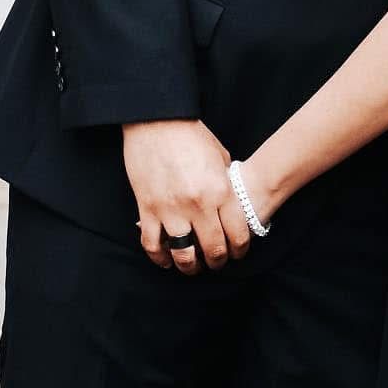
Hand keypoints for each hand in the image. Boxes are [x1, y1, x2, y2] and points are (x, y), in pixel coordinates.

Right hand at [122, 119, 250, 275]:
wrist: (157, 120)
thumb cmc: (191, 135)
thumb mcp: (220, 157)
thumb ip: (225, 185)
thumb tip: (230, 207)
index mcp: (220, 190)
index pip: (237, 234)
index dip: (240, 249)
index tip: (237, 252)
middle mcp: (197, 205)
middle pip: (213, 250)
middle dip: (218, 262)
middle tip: (216, 262)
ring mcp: (170, 209)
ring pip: (183, 255)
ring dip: (190, 267)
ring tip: (192, 266)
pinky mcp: (147, 209)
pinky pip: (152, 245)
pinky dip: (159, 258)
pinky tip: (166, 260)